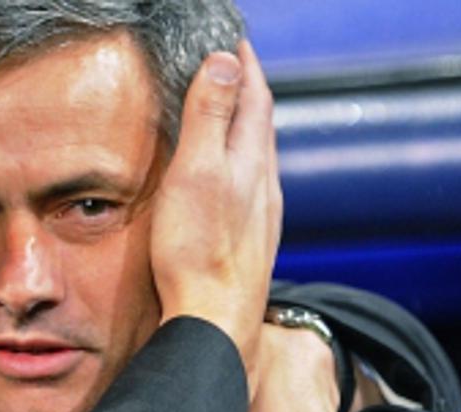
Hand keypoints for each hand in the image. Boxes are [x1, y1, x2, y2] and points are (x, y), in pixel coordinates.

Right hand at [151, 40, 281, 373]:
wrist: (217, 321)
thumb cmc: (198, 251)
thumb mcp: (195, 172)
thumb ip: (209, 117)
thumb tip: (225, 61)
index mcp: (250, 162)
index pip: (255, 98)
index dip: (246, 66)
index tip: (235, 41)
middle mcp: (264, 186)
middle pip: (262, 126)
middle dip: (250, 92)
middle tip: (235, 70)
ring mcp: (262, 217)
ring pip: (261, 159)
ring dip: (248, 131)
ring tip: (233, 119)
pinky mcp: (251, 244)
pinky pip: (253, 189)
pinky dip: (242, 167)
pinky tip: (232, 185)